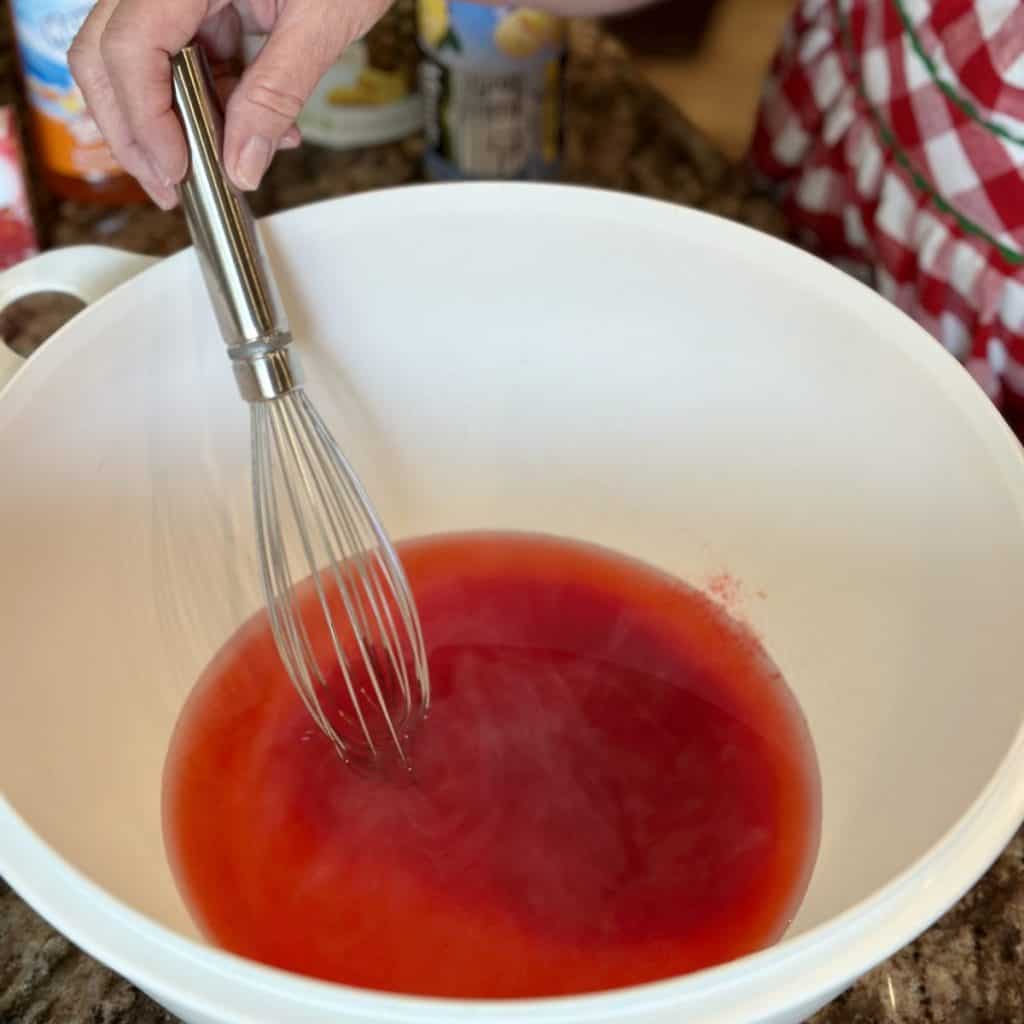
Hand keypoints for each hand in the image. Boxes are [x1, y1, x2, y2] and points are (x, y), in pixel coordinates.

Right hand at [69, 0, 391, 208]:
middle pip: (109, 55)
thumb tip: (241, 163)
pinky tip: (253, 128)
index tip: (176, 172)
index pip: (130, 48)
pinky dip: (213, 100)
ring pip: (144, 62)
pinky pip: (187, 56)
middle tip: (169, 188)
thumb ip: (277, 93)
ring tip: (227, 163)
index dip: (145, 120)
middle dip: (136, 131)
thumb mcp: (322, 21)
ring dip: (181, 121)